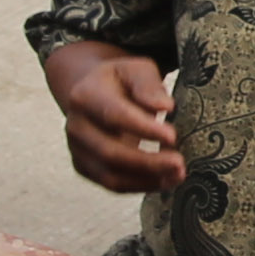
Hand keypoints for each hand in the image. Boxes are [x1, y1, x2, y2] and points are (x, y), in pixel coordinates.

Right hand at [46, 40, 186, 193]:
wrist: (94, 94)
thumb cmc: (120, 82)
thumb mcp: (136, 69)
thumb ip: (148, 85)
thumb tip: (165, 106)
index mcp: (84, 96)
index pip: (114, 116)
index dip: (143, 128)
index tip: (172, 136)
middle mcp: (75, 126)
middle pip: (109, 152)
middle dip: (147, 162)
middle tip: (179, 163)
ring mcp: (78, 150)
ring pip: (110, 175)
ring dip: (146, 180)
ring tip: (177, 175)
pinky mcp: (85, 167)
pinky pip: (112, 184)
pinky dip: (140, 186)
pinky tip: (164, 180)